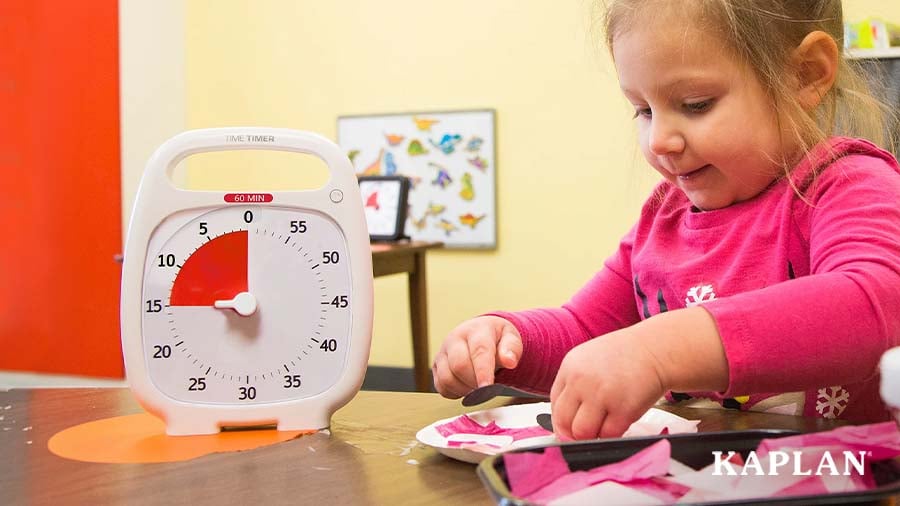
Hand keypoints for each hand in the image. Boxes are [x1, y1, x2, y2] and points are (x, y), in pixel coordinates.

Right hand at [432, 316, 522, 397]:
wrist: (479, 332)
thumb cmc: (496, 338)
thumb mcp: (510, 338)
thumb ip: (512, 349)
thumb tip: (509, 361)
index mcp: (476, 330)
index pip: (478, 351)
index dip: (483, 371)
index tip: (488, 387)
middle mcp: (455, 338)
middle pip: (459, 366)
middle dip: (474, 382)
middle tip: (487, 388)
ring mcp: (443, 352)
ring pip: (447, 378)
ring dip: (464, 390)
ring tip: (477, 387)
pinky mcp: (436, 365)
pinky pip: (441, 386)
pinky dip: (454, 393)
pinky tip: (466, 387)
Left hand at [550, 329, 666, 439]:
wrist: (656, 349)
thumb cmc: (625, 357)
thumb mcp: (588, 361)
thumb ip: (574, 386)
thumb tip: (564, 423)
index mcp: (570, 368)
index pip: (555, 405)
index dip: (562, 422)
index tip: (570, 429)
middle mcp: (581, 380)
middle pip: (564, 422)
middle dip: (574, 434)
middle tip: (588, 433)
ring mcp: (602, 395)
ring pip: (583, 433)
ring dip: (594, 436)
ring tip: (605, 425)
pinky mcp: (623, 409)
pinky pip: (608, 435)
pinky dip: (613, 435)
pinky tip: (620, 423)